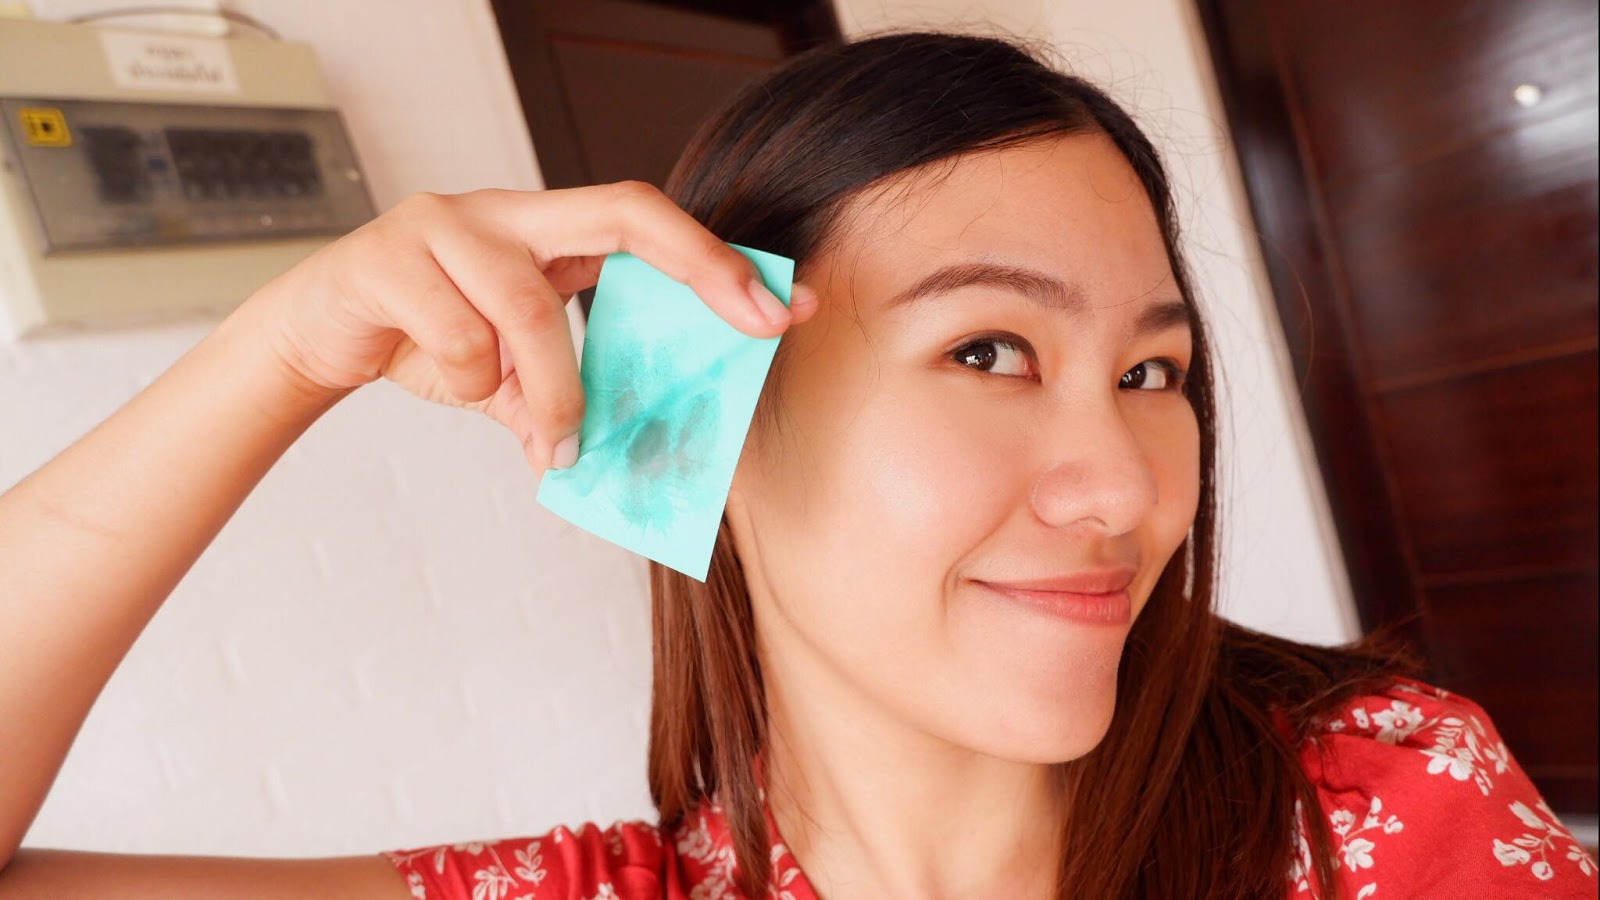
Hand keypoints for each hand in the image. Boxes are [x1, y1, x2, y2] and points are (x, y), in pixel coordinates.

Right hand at [243, 183, 816, 470]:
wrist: (314, 334)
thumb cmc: (424, 339)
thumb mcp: (506, 377)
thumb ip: (558, 400)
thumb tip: (604, 458)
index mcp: (542, 231)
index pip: (644, 223)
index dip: (717, 260)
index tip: (784, 305)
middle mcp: (505, 211)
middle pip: (621, 211)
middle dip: (701, 265)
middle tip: (754, 324)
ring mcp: (447, 222)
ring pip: (530, 308)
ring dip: (551, 388)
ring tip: (555, 441)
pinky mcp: (390, 254)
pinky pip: (459, 337)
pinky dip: (468, 383)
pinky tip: (448, 386)